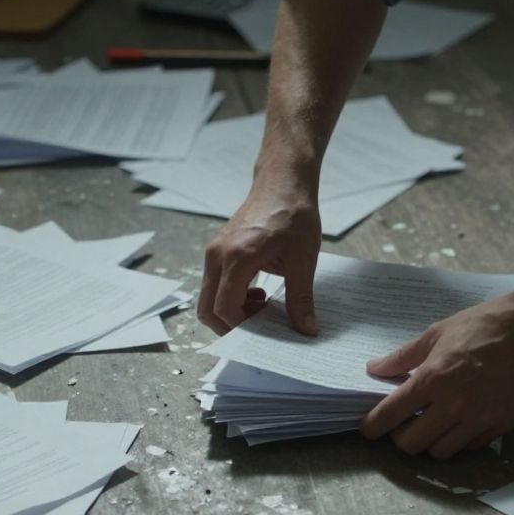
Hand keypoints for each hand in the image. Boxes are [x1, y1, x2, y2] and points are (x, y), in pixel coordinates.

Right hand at [199, 183, 322, 335]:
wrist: (283, 182)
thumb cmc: (294, 214)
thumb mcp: (303, 260)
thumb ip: (301, 299)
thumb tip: (307, 330)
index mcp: (237, 257)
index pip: (224, 307)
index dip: (241, 327)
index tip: (265, 332)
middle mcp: (218, 255)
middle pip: (206, 308)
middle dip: (230, 326)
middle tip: (260, 328)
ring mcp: (214, 252)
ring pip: (208, 298)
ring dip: (232, 311)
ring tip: (263, 306)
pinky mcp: (218, 250)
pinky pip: (214, 284)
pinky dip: (230, 297)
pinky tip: (258, 293)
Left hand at [359, 295, 513, 458]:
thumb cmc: (485, 325)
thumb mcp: (437, 333)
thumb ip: (402, 357)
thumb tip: (374, 369)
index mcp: (434, 378)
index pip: (391, 415)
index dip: (373, 426)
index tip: (368, 428)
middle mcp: (455, 405)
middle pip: (412, 444)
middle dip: (400, 437)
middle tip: (403, 422)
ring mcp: (480, 419)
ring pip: (440, 452)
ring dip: (430, 441)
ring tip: (431, 422)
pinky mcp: (501, 426)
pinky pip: (470, 447)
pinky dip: (458, 439)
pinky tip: (459, 420)